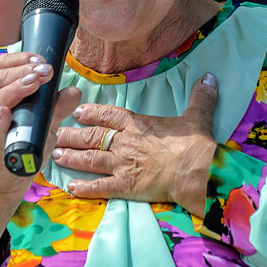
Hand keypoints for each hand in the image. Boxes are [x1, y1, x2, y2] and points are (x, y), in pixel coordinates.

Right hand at [0, 51, 81, 260]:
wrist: (9, 181)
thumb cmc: (25, 148)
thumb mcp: (46, 125)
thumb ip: (59, 107)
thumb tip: (74, 90)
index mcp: (6, 98)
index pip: (5, 69)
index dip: (21, 59)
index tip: (42, 59)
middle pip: (1, 79)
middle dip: (23, 70)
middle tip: (45, 69)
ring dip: (16, 88)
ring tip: (34, 81)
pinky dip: (0, 120)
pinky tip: (7, 111)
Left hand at [52, 73, 218, 211]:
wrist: (197, 171)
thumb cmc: (196, 144)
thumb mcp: (198, 116)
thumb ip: (200, 97)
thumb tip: (210, 78)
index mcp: (139, 125)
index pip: (109, 115)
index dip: (92, 113)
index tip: (78, 112)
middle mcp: (125, 143)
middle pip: (92, 137)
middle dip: (72, 135)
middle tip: (56, 134)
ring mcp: (123, 165)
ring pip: (90, 159)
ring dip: (72, 157)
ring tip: (56, 156)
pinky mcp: (126, 186)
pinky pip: (100, 187)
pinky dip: (84, 188)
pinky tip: (71, 187)